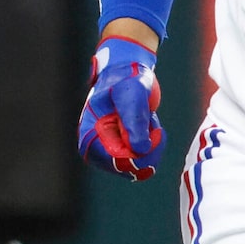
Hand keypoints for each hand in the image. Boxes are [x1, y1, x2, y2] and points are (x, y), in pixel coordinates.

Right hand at [78, 35, 162, 179]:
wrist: (128, 74)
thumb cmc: (125, 80)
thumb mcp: (131, 94)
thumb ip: (134, 120)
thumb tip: (140, 150)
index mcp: (90, 134)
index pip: (114, 160)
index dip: (137, 152)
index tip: (153, 133)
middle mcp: (97, 147)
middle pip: (128, 168)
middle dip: (147, 148)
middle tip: (153, 124)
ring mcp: (110, 152)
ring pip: (139, 168)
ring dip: (152, 146)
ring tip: (149, 122)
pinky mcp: (124, 153)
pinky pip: (144, 162)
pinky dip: (154, 147)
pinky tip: (151, 128)